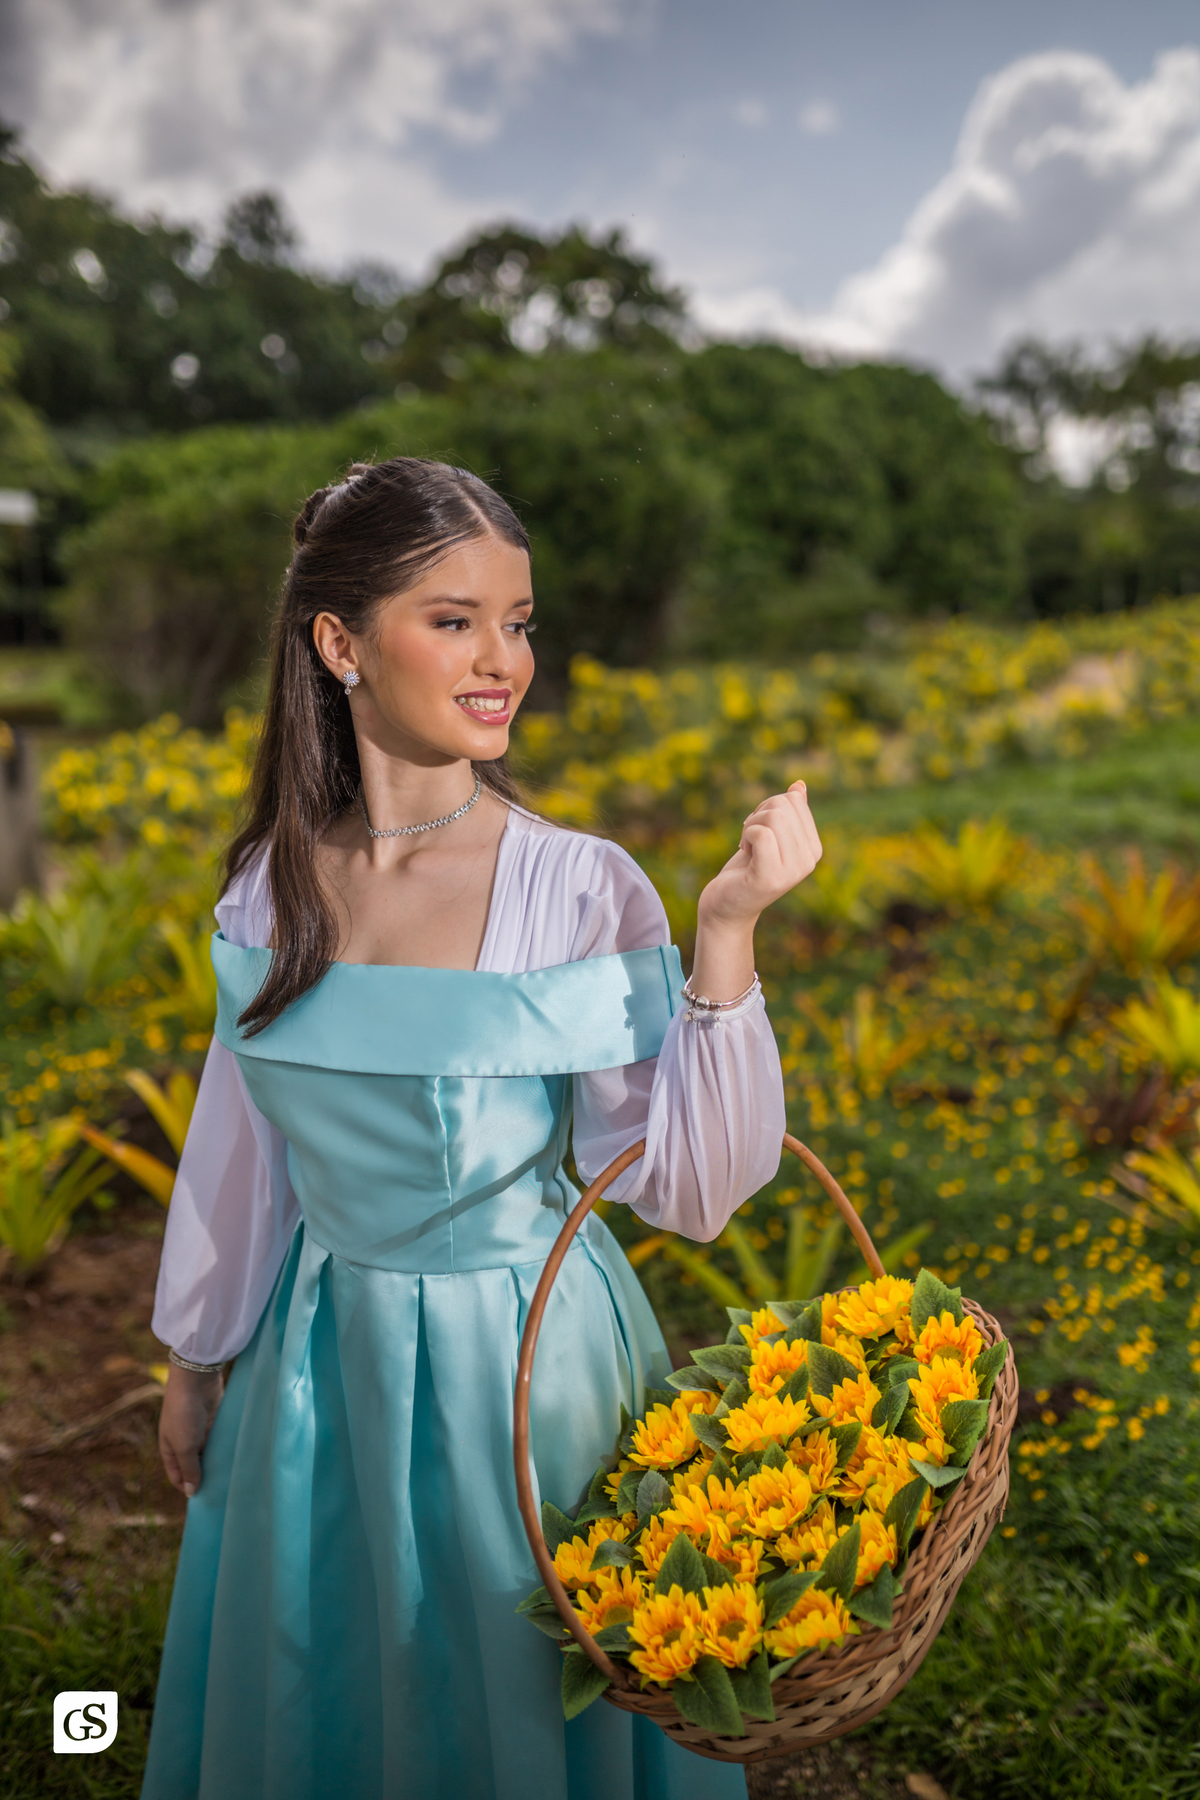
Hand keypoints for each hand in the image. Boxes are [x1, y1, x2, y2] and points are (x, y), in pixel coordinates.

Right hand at [159, 1364, 223, 1497]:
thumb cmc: (184, 1413)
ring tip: (233, 1480)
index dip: (188, 1488)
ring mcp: (200, 1433)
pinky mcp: (215, 1423)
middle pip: (195, 1467)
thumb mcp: (184, 1446)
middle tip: (222, 1494)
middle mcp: (184, 1443)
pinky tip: (238, 1461)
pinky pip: (220, 1443)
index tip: (205, 1502)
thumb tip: (192, 1492)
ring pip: (209, 1456)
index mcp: (170, 1450)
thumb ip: (189, 1469)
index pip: (178, 1476)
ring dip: (218, 1465)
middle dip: (205, 1478)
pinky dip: (226, 1451)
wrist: (196, 1379)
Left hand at [699, 782, 822, 929]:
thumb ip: (787, 814)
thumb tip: (799, 786)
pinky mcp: (771, 877)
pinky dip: (745, 836)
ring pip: (772, 816)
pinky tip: (744, 852)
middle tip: (750, 839)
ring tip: (747, 847)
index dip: (768, 807)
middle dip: (757, 815)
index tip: (759, 831)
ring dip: (749, 826)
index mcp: (814, 848)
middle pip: (782, 805)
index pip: (794, 800)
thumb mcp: (769, 836)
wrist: (727, 907)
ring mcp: (793, 871)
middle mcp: (810, 860)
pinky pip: (761, 833)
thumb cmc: (746, 869)